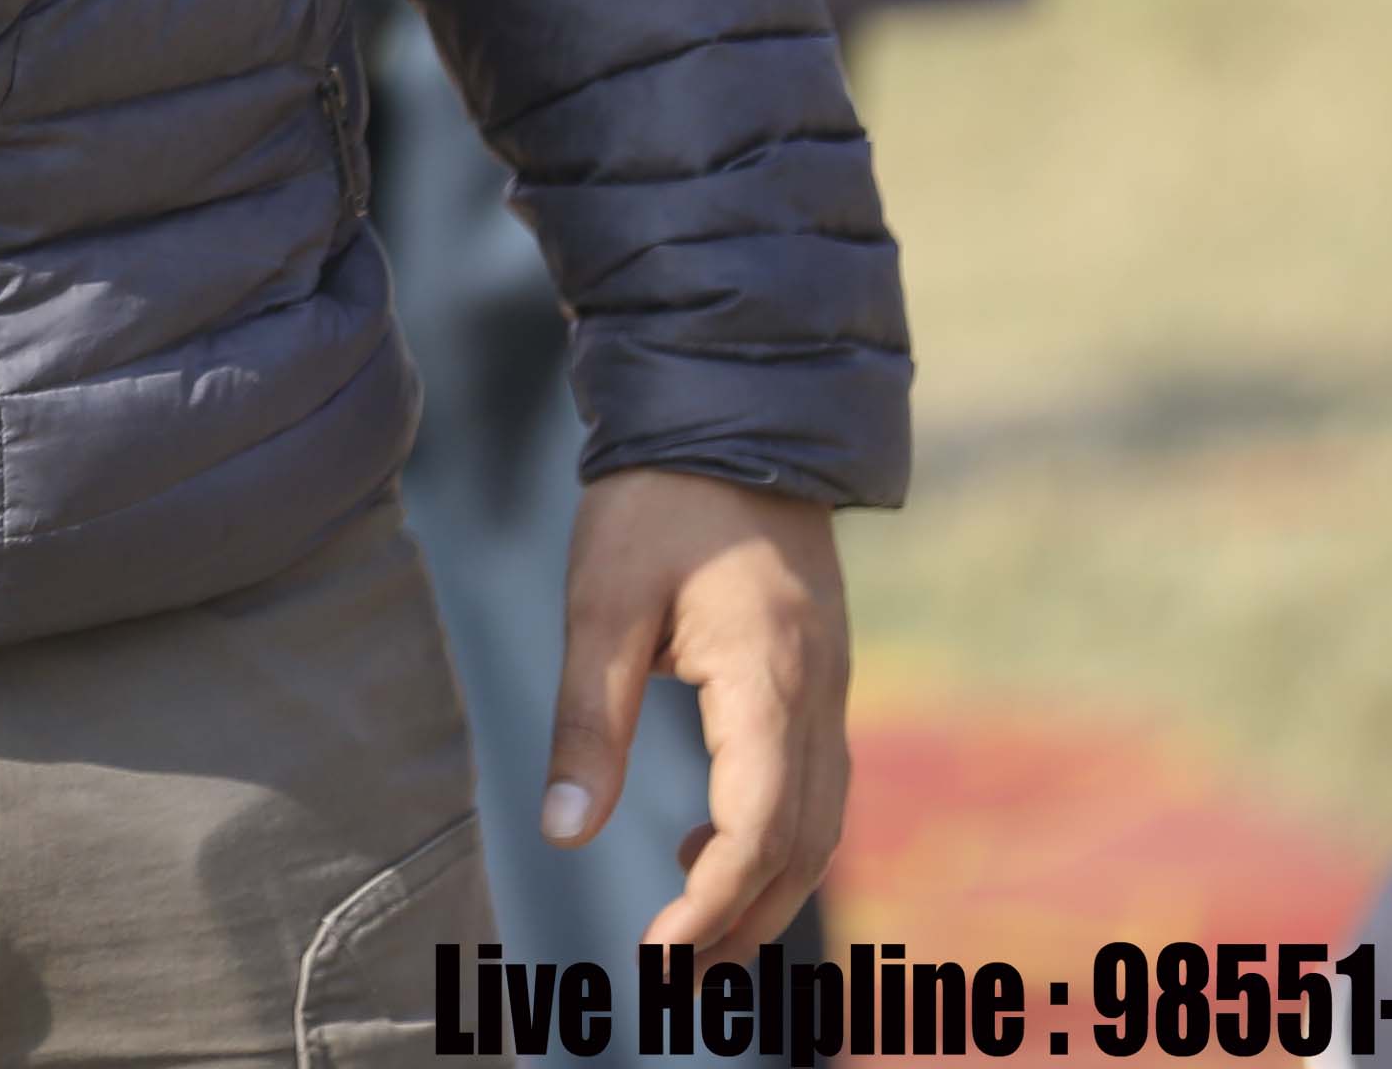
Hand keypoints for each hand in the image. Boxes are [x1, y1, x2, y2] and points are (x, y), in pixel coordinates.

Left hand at [545, 467, 849, 954]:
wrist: (732, 410)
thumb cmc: (657, 501)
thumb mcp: (601, 605)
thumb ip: (588, 720)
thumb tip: (563, 831)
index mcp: (770, 680)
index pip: (760, 829)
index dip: (713, 904)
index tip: (656, 952)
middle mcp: (818, 694)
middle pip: (802, 847)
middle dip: (741, 923)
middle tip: (670, 981)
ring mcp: (829, 686)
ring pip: (818, 824)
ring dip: (760, 891)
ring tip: (687, 939)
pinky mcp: (817, 675)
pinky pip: (811, 785)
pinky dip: (769, 838)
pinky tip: (699, 845)